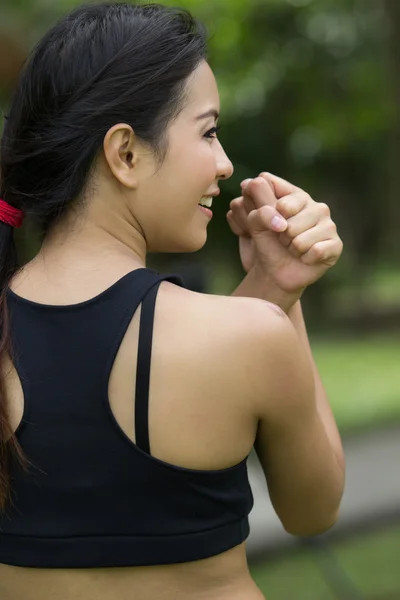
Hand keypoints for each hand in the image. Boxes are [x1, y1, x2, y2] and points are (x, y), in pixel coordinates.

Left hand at [226, 173, 342, 295]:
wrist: (275, 272)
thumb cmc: (267, 243)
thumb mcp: (254, 222)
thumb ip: (257, 203)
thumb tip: (259, 189)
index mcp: (296, 194)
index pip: (279, 199)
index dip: (268, 214)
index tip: (269, 222)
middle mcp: (316, 206)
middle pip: (288, 221)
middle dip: (280, 235)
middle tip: (283, 239)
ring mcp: (329, 225)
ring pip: (300, 239)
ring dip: (292, 248)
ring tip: (294, 248)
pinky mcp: (336, 244)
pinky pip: (315, 251)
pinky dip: (305, 259)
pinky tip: (306, 258)